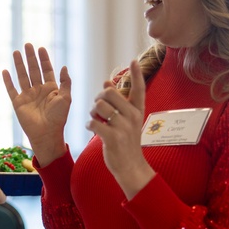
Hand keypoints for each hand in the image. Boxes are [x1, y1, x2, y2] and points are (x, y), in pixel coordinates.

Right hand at [2, 43, 70, 165]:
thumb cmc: (59, 118)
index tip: (41, 48)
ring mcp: (28, 96)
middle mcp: (38, 90)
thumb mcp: (66, 98)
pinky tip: (5, 71)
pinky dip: (8, 81)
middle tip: (27, 44)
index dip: (44, 59)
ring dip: (19, 64)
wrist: (47, 133)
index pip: (46, 70)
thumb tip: (64, 66)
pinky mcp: (18, 103)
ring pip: (22, 76)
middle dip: (31, 57)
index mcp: (51, 89)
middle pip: (33, 70)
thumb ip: (65, 82)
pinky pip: (12, 90)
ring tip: (16, 52)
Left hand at [87, 59, 154, 198]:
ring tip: (95, 119)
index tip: (134, 60)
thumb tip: (106, 79)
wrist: (130, 167)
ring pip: (99, 106)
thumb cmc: (126, 142)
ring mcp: (124, 128)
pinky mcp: (113, 138)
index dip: (136, 74)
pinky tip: (93, 129)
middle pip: (109, 93)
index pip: (139, 89)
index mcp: (137, 111)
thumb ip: (119, 102)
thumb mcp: (128, 121)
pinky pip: (94, 123)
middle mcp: (133, 117)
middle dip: (99, 97)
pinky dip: (90, 125)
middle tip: (98, 107)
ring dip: (92, 111)